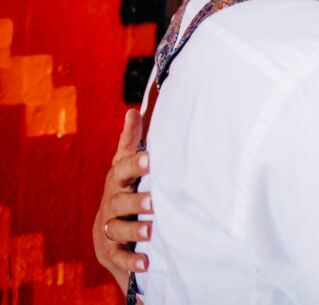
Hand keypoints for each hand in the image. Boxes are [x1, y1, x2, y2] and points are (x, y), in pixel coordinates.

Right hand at [92, 109, 152, 294]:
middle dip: (135, 202)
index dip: (135, 165)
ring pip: (117, 229)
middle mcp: (110, 204)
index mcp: (117, 181)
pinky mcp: (111, 252)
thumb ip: (131, 142)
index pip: (122, 170)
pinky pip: (119, 258)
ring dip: (134, 231)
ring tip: (151, 232)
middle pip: (118, 202)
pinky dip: (131, 261)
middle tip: (154, 202)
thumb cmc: (125, 191)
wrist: (109, 235)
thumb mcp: (127, 167)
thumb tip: (132, 111)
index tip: (150, 159)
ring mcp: (108, 229)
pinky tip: (146, 262)